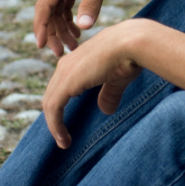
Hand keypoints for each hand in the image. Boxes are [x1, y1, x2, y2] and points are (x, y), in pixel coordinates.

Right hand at [34, 0, 128, 55]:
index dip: (41, 28)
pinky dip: (69, 19)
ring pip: (56, 11)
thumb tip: (84, 28)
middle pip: (48, 12)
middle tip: (62, 53)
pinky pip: (64, 6)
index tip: (41, 46)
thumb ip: (92, 4)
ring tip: (74, 46)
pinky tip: (78, 31)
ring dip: (62, 28)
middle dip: (53, 34)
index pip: (43, 8)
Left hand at [41, 19, 147, 148]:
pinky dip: (56, 126)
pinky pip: (53, 109)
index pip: (61, 86)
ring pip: (50, 104)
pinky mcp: (66, 84)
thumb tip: (106, 112)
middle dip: (55, 116)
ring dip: (55, 126)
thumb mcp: (117, 79)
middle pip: (52, 95)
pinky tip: (64, 140)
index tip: (69, 121)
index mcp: (77, 60)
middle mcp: (66, 65)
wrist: (133, 43)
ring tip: (64, 142)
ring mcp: (64, 73)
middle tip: (63, 136)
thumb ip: (108, 94)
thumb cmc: (130, 55)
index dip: (63, 104)